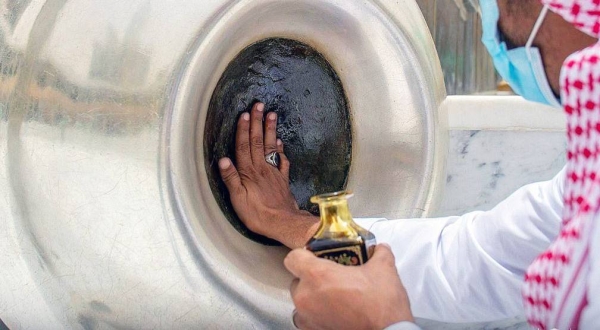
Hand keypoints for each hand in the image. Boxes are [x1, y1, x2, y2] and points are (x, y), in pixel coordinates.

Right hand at [218, 102, 318, 247]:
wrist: (283, 223)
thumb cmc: (257, 214)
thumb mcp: (238, 199)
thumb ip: (231, 178)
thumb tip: (223, 159)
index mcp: (249, 172)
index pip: (244, 146)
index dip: (243, 130)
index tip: (245, 114)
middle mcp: (262, 168)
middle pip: (258, 141)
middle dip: (257, 122)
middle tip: (259, 105)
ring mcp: (274, 173)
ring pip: (271, 147)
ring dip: (271, 130)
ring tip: (272, 114)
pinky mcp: (282, 180)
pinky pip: (282, 161)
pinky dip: (281, 151)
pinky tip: (281, 143)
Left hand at [285, 244, 413, 329]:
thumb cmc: (381, 307)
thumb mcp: (384, 270)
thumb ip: (379, 254)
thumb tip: (380, 250)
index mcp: (317, 276)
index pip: (293, 258)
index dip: (304, 255)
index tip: (316, 257)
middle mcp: (306, 297)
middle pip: (296, 280)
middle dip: (311, 278)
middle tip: (331, 277)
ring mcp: (308, 318)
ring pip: (300, 301)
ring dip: (312, 297)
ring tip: (333, 297)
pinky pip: (307, 319)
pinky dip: (316, 315)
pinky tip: (335, 313)